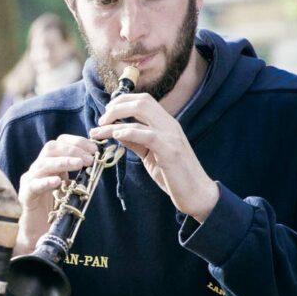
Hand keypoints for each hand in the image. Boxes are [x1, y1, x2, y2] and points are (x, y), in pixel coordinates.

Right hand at [15, 134, 96, 254]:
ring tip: (79, 164)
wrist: (38, 232)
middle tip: (90, 158)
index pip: (60, 143)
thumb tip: (97, 163)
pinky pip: (33, 186)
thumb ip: (79, 175)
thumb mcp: (70, 188)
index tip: (94, 149)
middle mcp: (38, 169)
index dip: (77, 142)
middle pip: (50, 148)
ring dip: (63, 162)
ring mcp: (29, 181)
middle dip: (72, 150)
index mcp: (49, 164)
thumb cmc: (55, 209)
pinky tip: (58, 182)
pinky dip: (46, 182)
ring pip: (42, 164)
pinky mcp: (25, 196)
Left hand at [89, 93, 217, 221]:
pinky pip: (148, 135)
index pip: (144, 100)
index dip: (123, 101)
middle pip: (142, 101)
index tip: (107, 111)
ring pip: (142, 113)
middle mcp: (170, 125)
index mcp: (167, 124)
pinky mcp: (170, 151)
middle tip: (101, 120)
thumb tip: (117, 132)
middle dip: (117, 106)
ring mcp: (171, 136)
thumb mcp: (150, 154)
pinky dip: (129, 132)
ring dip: (115, 119)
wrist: (198, 195)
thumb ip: (136, 142)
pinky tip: (116, 135)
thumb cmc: (174, 176)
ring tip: (99, 130)